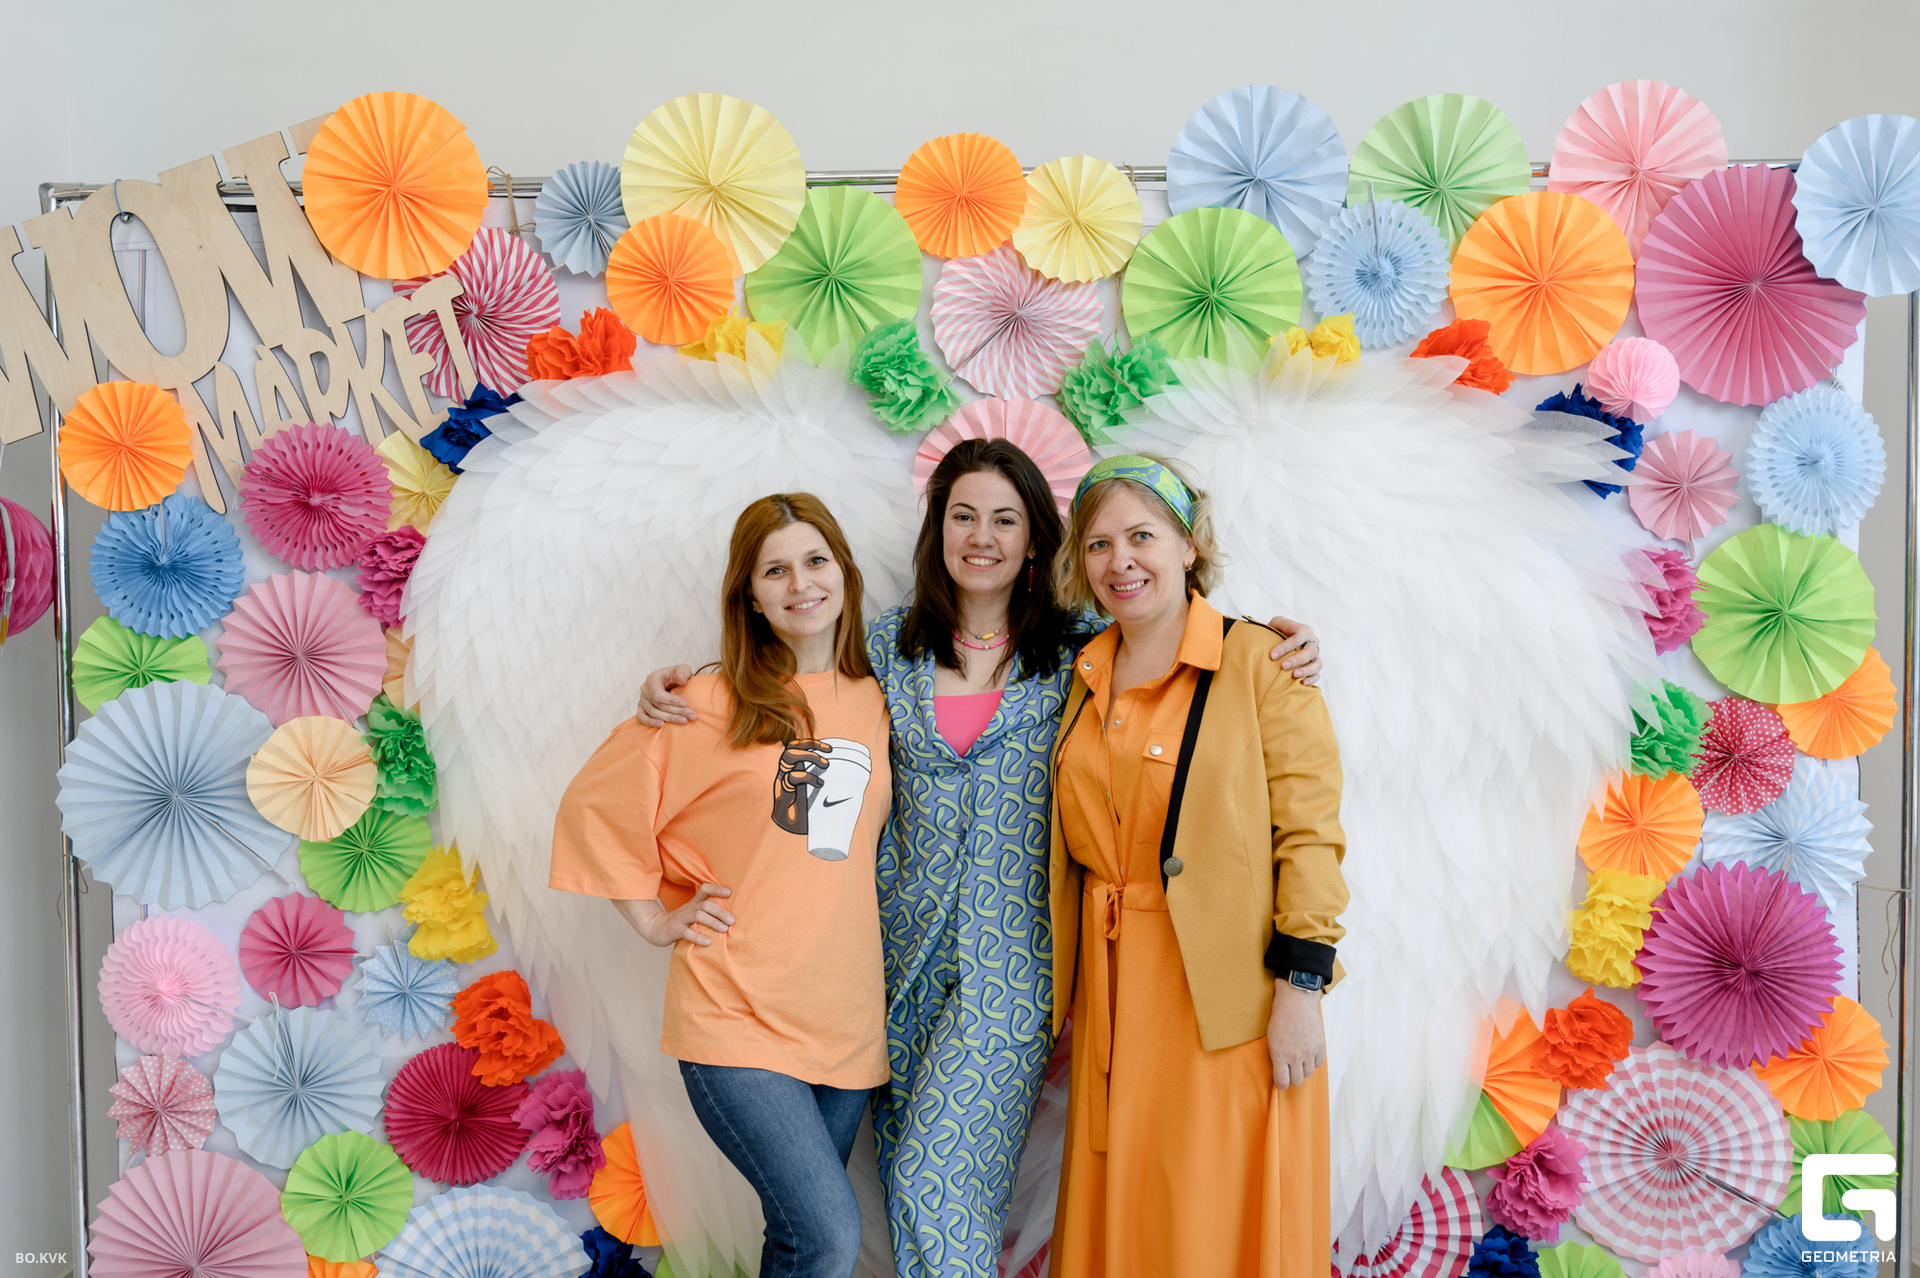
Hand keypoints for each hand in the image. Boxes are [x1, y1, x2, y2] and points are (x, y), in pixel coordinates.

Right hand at [618, 884, 733, 946]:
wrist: (655, 928)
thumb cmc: (679, 921)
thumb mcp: (691, 912)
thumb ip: (706, 911)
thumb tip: (729, 916)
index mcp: (693, 903)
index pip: (704, 889)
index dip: (716, 889)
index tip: (729, 892)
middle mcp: (688, 909)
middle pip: (705, 905)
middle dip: (720, 912)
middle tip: (732, 920)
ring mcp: (681, 919)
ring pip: (698, 916)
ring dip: (713, 922)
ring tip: (724, 929)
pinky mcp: (674, 930)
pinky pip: (687, 933)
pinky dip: (698, 937)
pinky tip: (708, 942)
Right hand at [636, 664, 695, 724]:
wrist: (672, 682)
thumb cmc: (678, 675)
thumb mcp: (683, 669)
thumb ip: (682, 672)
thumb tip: (679, 678)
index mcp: (653, 677)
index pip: (658, 693)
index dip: (671, 700)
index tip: (685, 704)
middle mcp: (645, 688)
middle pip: (658, 704)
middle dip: (676, 711)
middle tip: (691, 715)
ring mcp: (642, 699)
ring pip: (653, 712)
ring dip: (669, 718)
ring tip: (684, 721)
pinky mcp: (642, 707)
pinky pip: (641, 717)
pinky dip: (650, 722)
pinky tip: (662, 725)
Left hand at [1266, 616, 1321, 685]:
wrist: (1278, 646)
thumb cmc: (1277, 633)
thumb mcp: (1276, 624)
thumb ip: (1282, 622)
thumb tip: (1291, 627)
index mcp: (1305, 631)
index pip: (1299, 636)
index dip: (1286, 646)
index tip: (1272, 655)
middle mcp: (1312, 643)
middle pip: (1310, 651)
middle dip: (1297, 659)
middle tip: (1283, 666)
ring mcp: (1315, 656)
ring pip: (1317, 663)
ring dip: (1306, 670)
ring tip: (1294, 675)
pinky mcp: (1314, 668)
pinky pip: (1317, 675)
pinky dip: (1311, 679)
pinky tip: (1302, 683)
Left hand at [1266, 980, 1325, 1088]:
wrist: (1296, 1002)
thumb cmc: (1280, 1018)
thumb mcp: (1271, 1038)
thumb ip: (1276, 1056)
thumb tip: (1280, 1072)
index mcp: (1279, 1054)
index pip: (1282, 1082)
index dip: (1282, 1084)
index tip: (1282, 1081)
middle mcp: (1294, 1056)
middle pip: (1297, 1081)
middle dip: (1293, 1077)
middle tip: (1290, 1070)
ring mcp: (1309, 1052)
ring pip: (1308, 1073)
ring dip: (1303, 1069)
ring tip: (1299, 1059)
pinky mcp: (1320, 1046)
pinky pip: (1318, 1064)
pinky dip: (1314, 1061)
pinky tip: (1309, 1053)